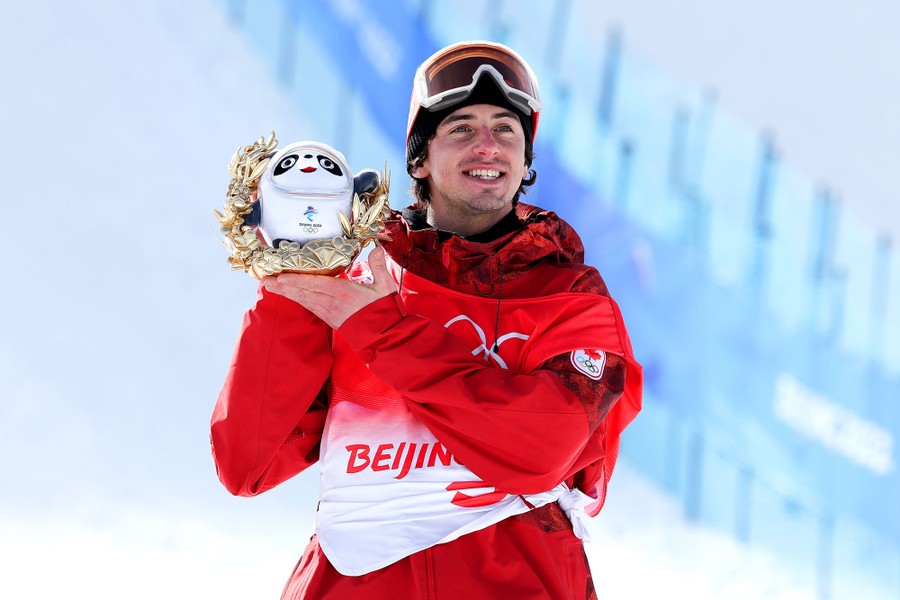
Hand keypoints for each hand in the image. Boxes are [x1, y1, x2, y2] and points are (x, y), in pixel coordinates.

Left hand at [262, 246, 396, 328]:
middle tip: (265, 280)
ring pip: (304, 301)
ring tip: (271, 286)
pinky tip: (291, 296)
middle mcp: (333, 303)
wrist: (384, 337)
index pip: (316, 284)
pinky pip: (311, 307)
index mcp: (344, 293)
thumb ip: (379, 266)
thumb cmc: (384, 311)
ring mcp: (330, 313)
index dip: (297, 280)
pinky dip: (298, 300)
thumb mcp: (385, 287)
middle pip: (304, 293)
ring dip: (287, 293)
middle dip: (283, 286)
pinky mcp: (331, 320)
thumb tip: (376, 249)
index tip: (281, 276)